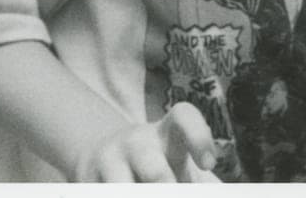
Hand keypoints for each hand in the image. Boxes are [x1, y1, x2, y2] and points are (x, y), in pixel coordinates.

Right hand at [71, 102, 219, 182]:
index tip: (208, 163)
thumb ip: (205, 183)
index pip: (183, 116)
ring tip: (143, 194)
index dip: (198, 136)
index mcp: (165, 133)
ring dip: (138, 195)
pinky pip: (101, 193)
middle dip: (165, 188)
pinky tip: (126, 192)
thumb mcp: (180, 166)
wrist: (102, 156)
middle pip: (154, 171)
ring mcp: (107, 162)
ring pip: (121, 189)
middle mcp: (136, 143)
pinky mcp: (84, 180)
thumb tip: (221, 193)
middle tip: (173, 191)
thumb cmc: (159, 166)